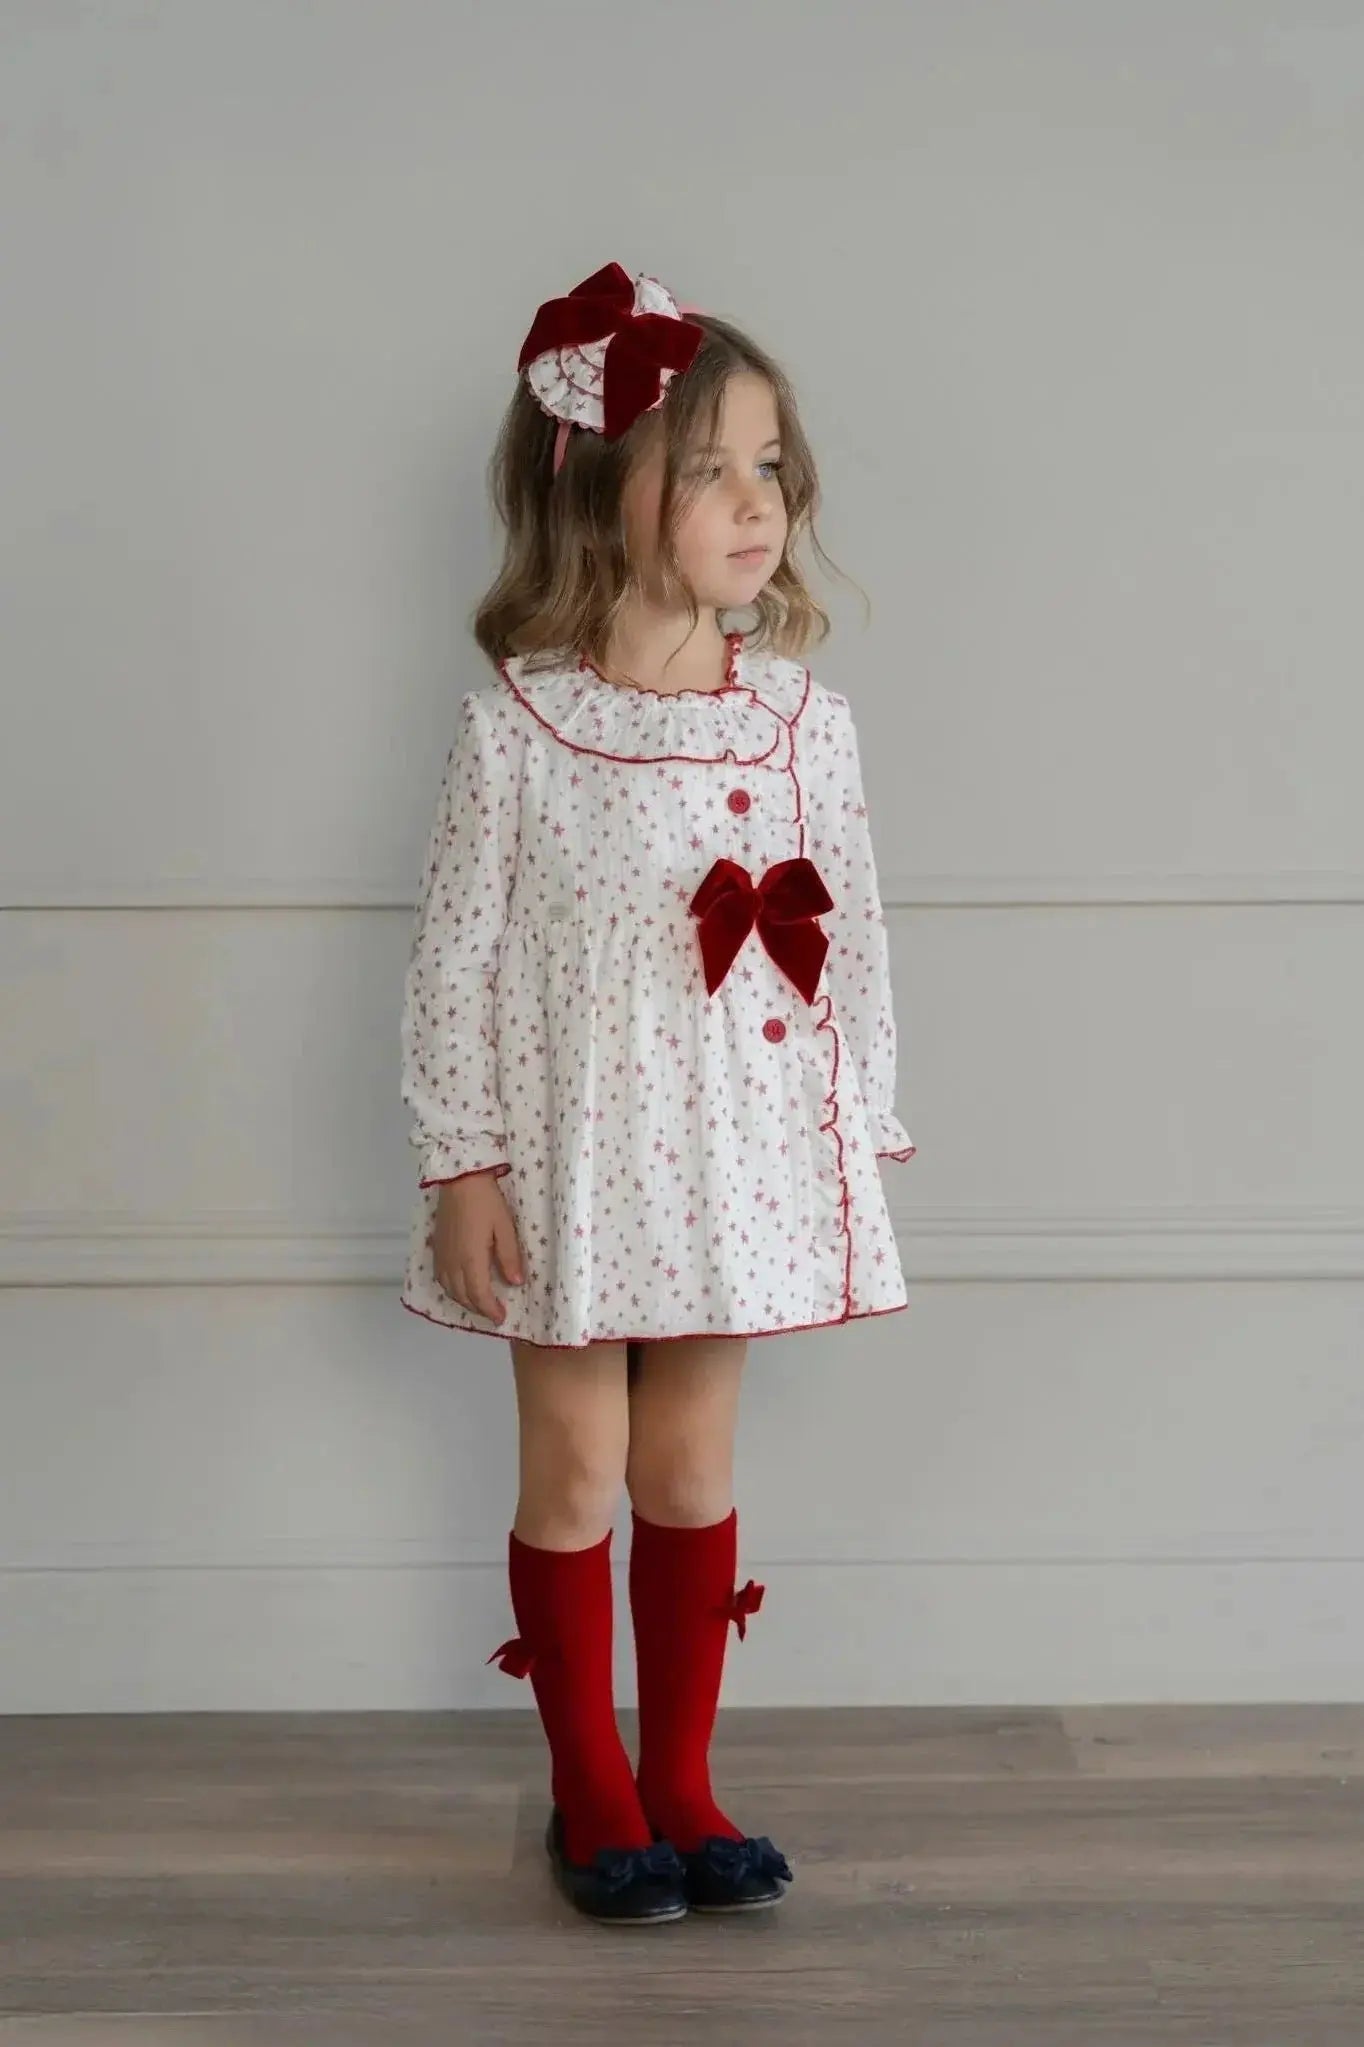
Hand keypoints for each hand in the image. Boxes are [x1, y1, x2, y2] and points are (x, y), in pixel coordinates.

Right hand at [431, 1173, 525, 1323]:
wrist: (460, 1180)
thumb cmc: (486, 1201)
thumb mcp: (505, 1228)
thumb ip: (509, 1257)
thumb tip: (515, 1283)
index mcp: (471, 1259)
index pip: (479, 1295)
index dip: (490, 1310)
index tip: (501, 1318)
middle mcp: (452, 1262)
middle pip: (462, 1296)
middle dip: (478, 1309)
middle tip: (493, 1314)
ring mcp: (441, 1255)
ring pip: (449, 1289)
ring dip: (464, 1301)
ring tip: (479, 1304)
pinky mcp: (436, 1247)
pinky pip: (440, 1278)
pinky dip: (451, 1289)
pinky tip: (460, 1287)